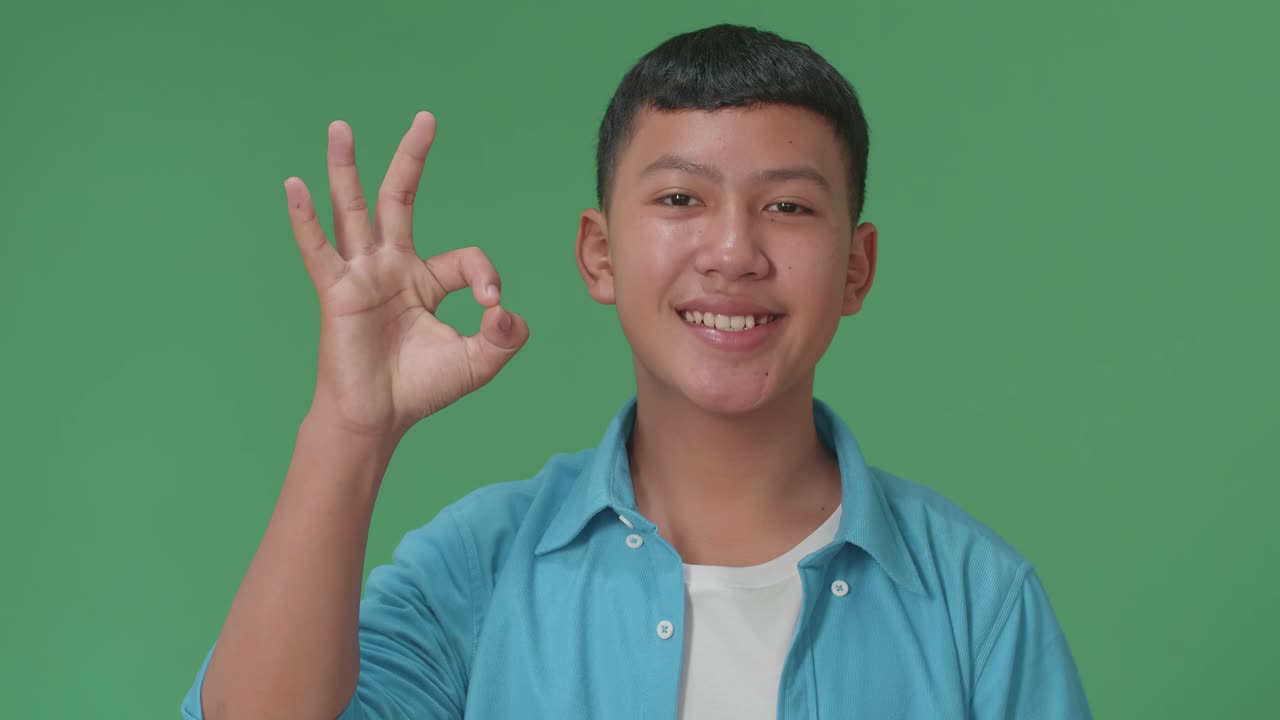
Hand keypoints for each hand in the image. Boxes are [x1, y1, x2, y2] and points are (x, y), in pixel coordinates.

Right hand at [284, 111, 528, 440]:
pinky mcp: (336, 291)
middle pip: (401, 200)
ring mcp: (361, 275)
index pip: (466, 257)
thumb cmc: (422, 389)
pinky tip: (294, 185)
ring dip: (347, 168)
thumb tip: (506, 309)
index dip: (486, 274)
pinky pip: (318, 249)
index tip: (493, 304)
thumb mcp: (480, 361)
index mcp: (426, 281)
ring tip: (341, 127)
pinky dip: (305, 218)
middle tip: (427, 118)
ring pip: (354, 210)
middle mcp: (391, 268)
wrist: (379, 418)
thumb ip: (505, 335)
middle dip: (413, 159)